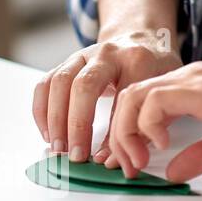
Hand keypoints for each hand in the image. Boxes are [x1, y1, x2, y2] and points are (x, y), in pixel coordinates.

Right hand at [32, 31, 180, 163]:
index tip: (104, 158)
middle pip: (84, 86)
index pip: (121, 97)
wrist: (142, 38)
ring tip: (58, 148)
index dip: (111, 130)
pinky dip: (42, 110)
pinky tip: (48, 133)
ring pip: (59, 82)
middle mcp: (106, 54)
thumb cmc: (153, 69)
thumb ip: (142, 126)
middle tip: (76, 155)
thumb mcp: (159, 93)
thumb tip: (110, 161)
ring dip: (55, 119)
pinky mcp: (67, 63)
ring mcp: (83, 55)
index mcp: (136, 60)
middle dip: (76, 125)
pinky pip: (46, 83)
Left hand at [108, 46, 201, 181]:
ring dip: (125, 133)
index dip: (130, 134)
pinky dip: (147, 125)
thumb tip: (174, 172)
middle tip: (127, 168)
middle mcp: (186, 80)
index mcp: (193, 89)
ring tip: (138, 160)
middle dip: (118, 138)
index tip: (134, 163)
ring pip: (132, 98)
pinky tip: (163, 143)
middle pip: (127, 100)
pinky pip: (153, 101)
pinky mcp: (199, 88)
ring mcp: (190, 81)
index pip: (143, 103)